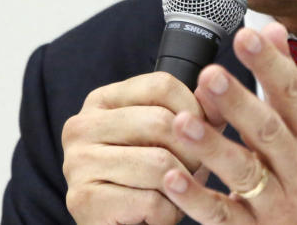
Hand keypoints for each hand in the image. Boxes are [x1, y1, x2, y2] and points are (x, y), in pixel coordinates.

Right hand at [61, 71, 211, 224]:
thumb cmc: (150, 178)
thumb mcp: (171, 137)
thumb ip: (195, 112)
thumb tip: (219, 90)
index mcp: (102, 100)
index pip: (162, 85)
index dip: (195, 109)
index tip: (204, 132)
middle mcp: (82, 125)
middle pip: (161, 121)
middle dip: (192, 151)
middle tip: (194, 171)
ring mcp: (77, 162)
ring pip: (158, 162)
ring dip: (181, 186)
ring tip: (177, 193)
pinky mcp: (82, 201)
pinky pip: (149, 201)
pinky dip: (167, 213)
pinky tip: (158, 212)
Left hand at [159, 22, 296, 224]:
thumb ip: (286, 80)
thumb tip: (272, 28)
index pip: (292, 93)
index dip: (270, 63)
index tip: (246, 35)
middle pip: (268, 130)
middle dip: (239, 101)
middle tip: (210, 74)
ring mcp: (277, 201)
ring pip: (244, 172)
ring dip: (213, 147)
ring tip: (182, 122)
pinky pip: (223, 215)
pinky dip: (197, 198)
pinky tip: (172, 178)